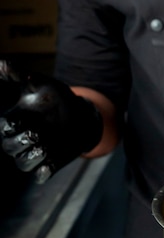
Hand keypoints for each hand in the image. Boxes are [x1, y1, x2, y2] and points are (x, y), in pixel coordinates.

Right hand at [0, 60, 102, 183]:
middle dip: (22, 142)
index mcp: (15, 121)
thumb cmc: (56, 98)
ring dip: (33, 156)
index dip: (12, 126)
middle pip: (10, 148)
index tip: (22, 121)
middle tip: (37, 134)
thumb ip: (21, 75)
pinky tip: (49, 166)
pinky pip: (41, 175)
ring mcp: (35, 153)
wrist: (81, 115)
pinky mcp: (49, 163)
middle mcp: (21, 139)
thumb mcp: (42, 84)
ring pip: (23, 163)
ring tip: (46, 146)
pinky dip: (44, 172)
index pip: (6, 128)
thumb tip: (1, 62)